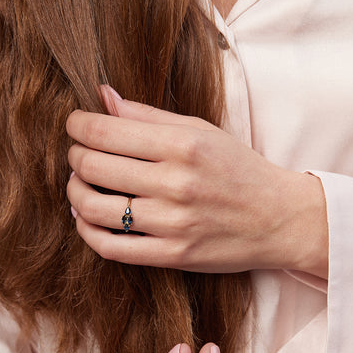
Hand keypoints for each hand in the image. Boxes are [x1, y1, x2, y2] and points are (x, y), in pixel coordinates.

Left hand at [66, 87, 327, 277]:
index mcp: (182, 145)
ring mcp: (173, 223)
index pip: (105, 131)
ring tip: (78, 185)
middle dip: (74, 157)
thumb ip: (150, 116)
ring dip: (74, 193)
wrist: (278, 220)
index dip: (77, 126)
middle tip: (77, 155)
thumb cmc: (239, 170)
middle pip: (93, 167)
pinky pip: (111, 247)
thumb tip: (104, 98)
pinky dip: (87, 231)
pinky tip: (85, 218)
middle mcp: (175, 183)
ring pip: (95, 208)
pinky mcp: (173, 255)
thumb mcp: (202, 131)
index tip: (74, 126)